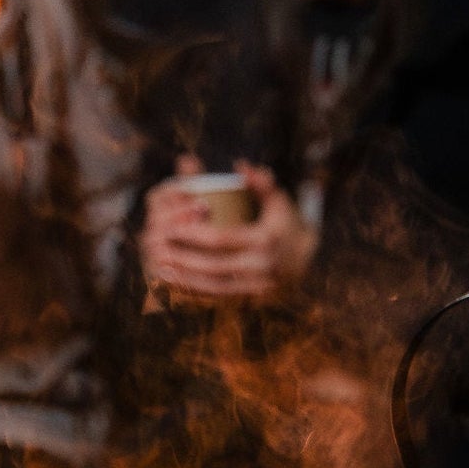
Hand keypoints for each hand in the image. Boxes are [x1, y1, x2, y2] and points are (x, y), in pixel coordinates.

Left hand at [139, 156, 317, 301]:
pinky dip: (194, 292)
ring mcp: (257, 289)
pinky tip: (175, 284)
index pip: (221, 239)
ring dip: (183, 278)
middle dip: (181, 258)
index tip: (169, 227)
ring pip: (212, 286)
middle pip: (212, 265)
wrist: (312, 262)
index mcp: (266, 240)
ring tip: (158, 266)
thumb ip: (261, 183)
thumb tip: (240, 166)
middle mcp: (262, 268)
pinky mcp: (252, 301)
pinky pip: (218, 299)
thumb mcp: (279, 200)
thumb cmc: (287, 225)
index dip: (192, 234)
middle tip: (156, 248)